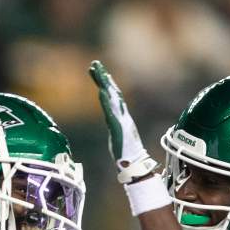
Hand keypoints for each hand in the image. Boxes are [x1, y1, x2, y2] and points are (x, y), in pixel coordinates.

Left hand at [88, 60, 159, 184]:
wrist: (135, 165)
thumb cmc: (126, 153)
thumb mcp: (118, 136)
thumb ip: (115, 126)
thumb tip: (112, 120)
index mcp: (121, 116)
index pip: (113, 96)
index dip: (106, 83)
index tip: (98, 71)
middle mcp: (122, 115)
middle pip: (112, 92)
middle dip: (103, 77)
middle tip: (94, 64)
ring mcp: (121, 121)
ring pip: (112, 99)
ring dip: (104, 84)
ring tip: (96, 72)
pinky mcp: (118, 129)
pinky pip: (111, 113)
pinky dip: (106, 102)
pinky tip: (100, 93)